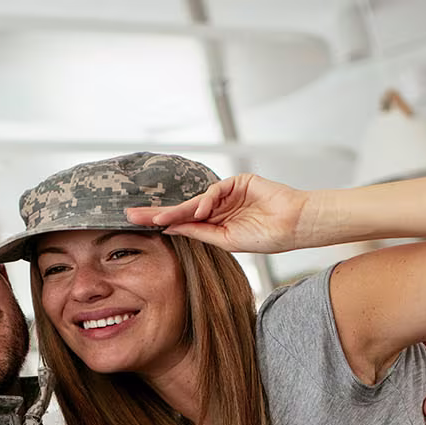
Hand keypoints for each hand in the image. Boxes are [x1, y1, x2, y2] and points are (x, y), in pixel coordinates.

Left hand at [124, 173, 312, 253]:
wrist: (293, 226)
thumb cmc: (267, 237)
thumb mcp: (227, 240)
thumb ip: (200, 232)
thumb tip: (170, 229)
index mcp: (216, 225)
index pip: (183, 224)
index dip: (162, 223)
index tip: (139, 225)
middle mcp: (219, 209)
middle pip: (182, 209)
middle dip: (157, 213)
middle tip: (131, 215)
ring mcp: (228, 195)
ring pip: (196, 201)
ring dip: (178, 211)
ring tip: (160, 221)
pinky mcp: (238, 182)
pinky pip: (215, 190)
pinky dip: (206, 200)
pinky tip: (200, 210)